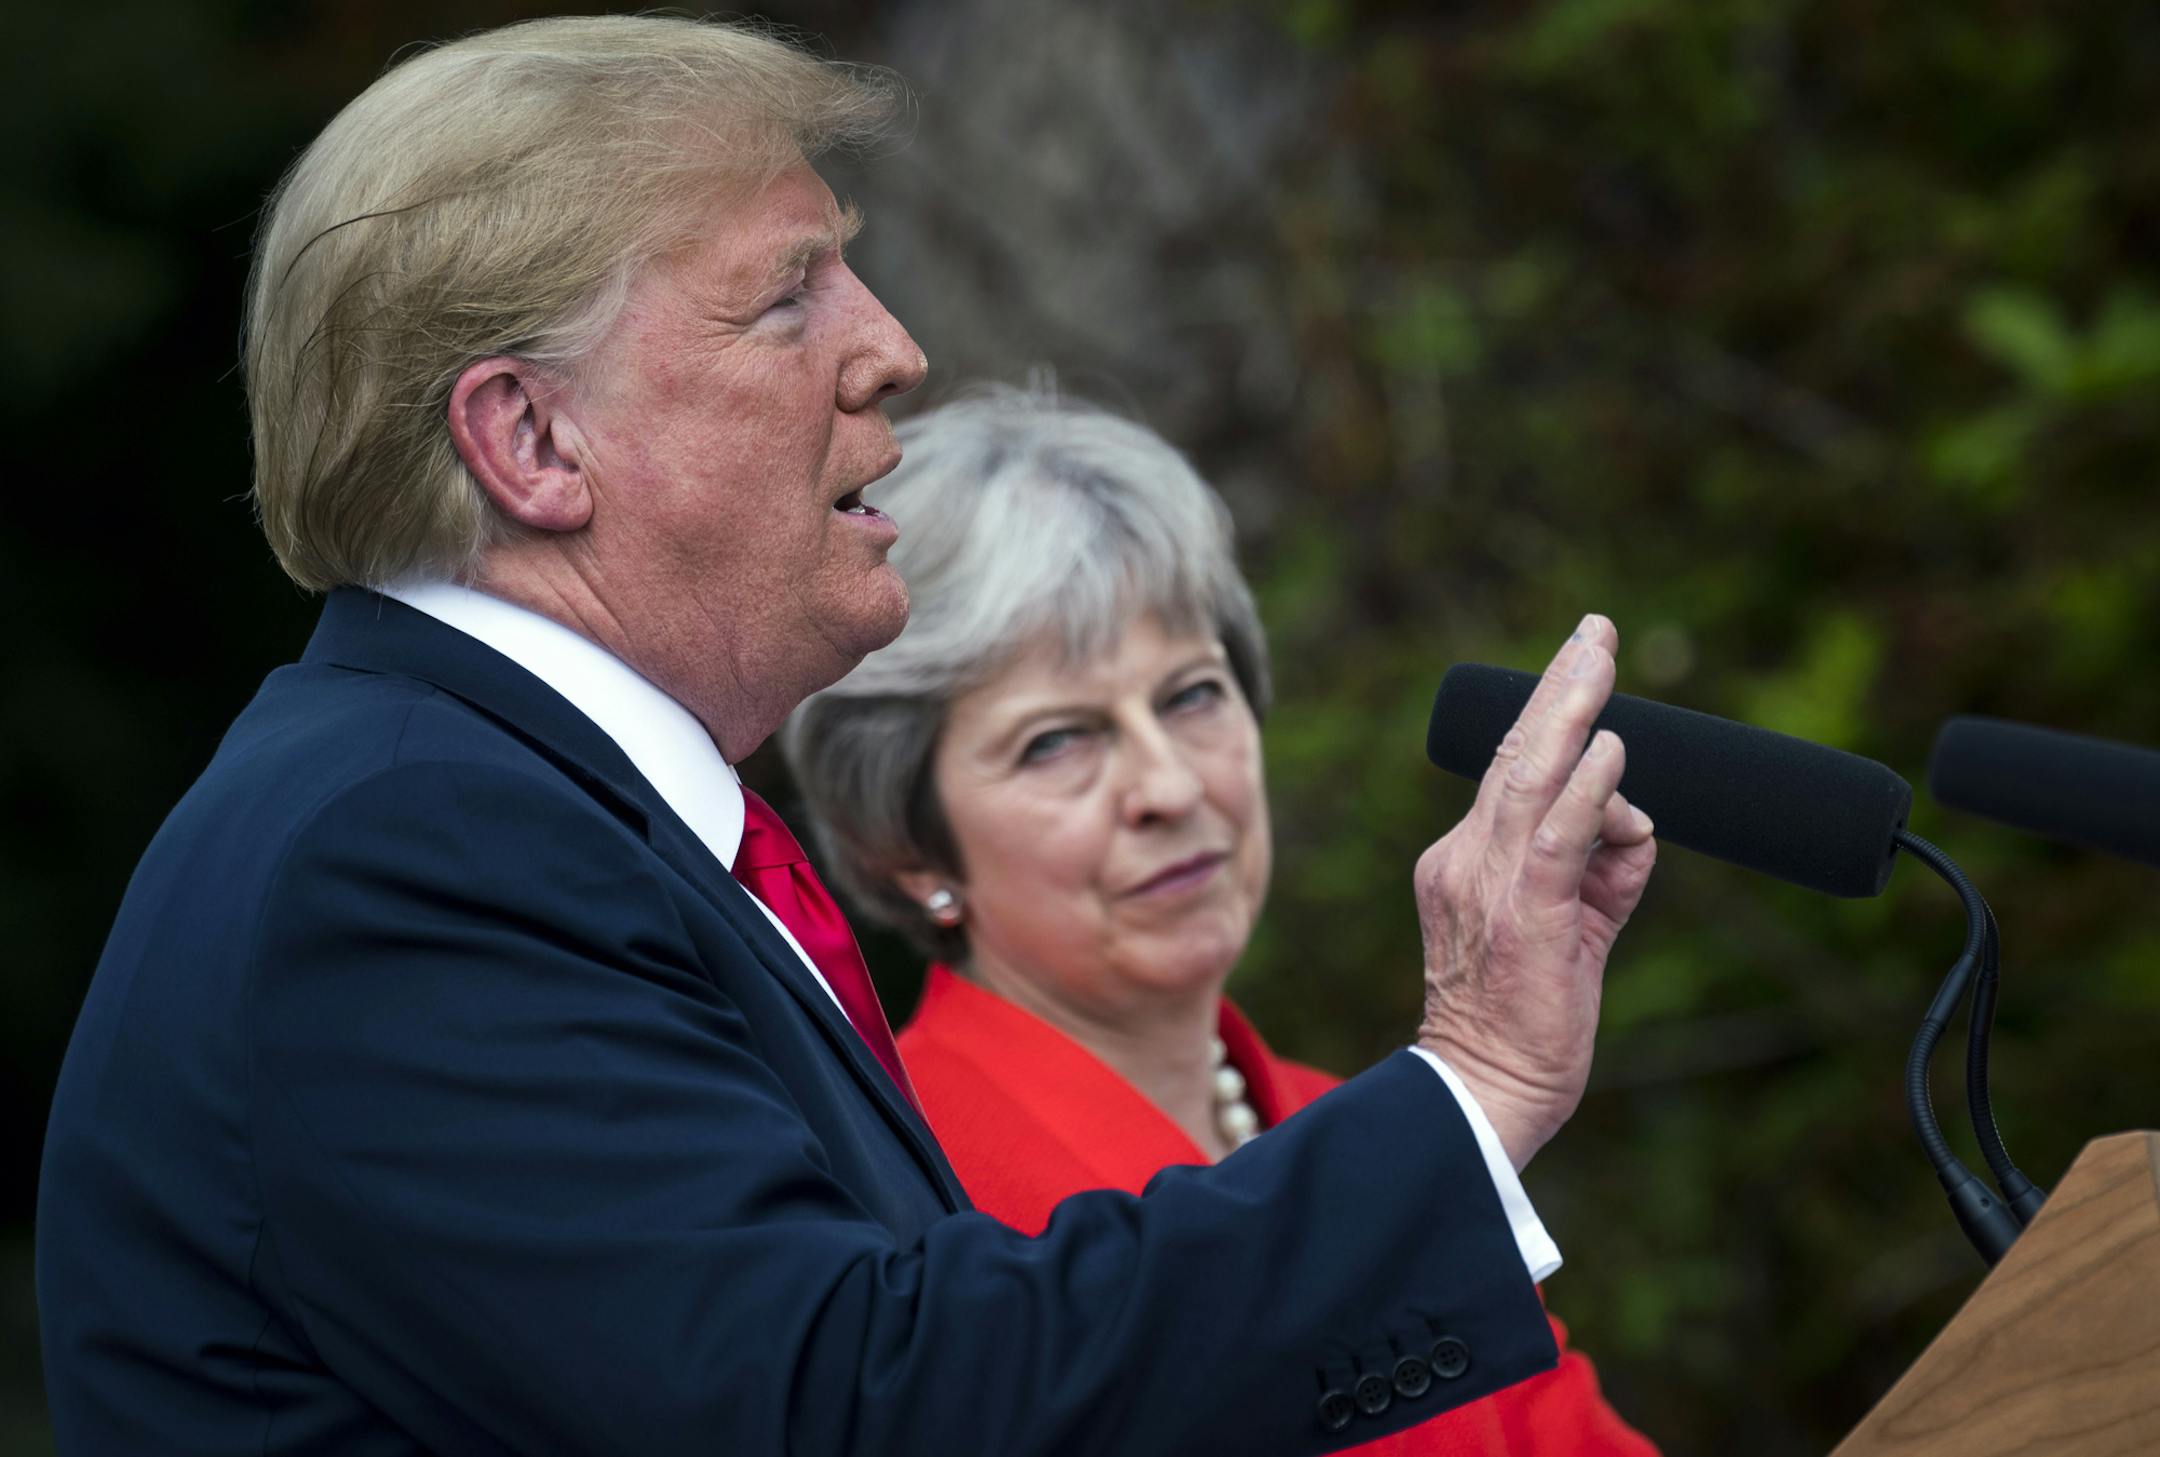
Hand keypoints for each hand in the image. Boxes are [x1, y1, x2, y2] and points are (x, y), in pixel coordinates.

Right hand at [1414, 615, 1656, 1170]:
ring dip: (1571, 711)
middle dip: (1560, 687)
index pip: (1510, 774)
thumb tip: (1640, 823)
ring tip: (1600, 657)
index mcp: (1464, 862)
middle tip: (1594, 629)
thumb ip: (1602, 873)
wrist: (1480, 1093)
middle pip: (1514, 755)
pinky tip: (1610, 751)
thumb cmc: (1522, 1023)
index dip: (1547, 715)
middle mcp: (1464, 859)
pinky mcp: (1522, 912)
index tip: (1578, 661)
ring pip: (1531, 777)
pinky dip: (1585, 790)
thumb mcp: (1570, 933)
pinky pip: (1556, 836)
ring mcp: (1485, 882)